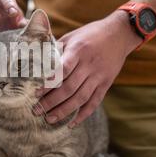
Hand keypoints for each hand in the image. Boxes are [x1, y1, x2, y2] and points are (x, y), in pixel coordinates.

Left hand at [34, 11, 142, 126]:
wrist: (119, 34)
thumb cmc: (90, 34)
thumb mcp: (71, 36)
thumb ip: (56, 50)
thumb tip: (37, 63)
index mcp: (78, 50)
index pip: (63, 70)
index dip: (49, 83)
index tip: (36, 93)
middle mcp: (89, 64)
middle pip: (69, 88)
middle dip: (51, 101)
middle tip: (36, 110)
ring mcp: (99, 75)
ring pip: (81, 98)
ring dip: (64, 111)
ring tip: (50, 119)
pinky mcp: (106, 83)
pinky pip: (94, 102)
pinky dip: (83, 114)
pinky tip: (72, 123)